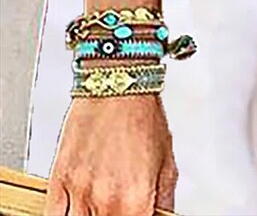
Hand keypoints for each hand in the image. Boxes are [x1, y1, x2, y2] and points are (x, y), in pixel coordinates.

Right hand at [43, 93, 177, 215]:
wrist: (117, 83)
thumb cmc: (142, 116)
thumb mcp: (167, 163)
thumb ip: (164, 201)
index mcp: (136, 200)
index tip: (137, 213)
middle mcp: (105, 200)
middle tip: (120, 206)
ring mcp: (79, 192)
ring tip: (101, 205)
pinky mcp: (59, 180)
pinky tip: (78, 210)